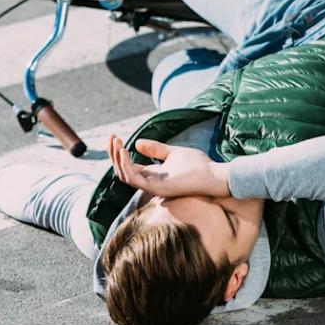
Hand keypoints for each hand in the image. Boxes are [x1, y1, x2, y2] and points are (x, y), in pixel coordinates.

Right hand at [108, 136, 229, 198]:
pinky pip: (134, 179)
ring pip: (125, 176)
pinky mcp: (157, 188)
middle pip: (123, 171)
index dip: (119, 153)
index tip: (115, 137)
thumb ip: (156, 149)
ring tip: (116, 142)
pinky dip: (126, 165)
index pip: (128, 167)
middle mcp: (150, 182)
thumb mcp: (173, 152)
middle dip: (114, 155)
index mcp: (153, 174)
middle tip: (111, 137)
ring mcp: (153, 186)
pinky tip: (124, 150)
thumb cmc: (198, 165)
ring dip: (117, 159)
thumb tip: (137, 142)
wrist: (213, 174)